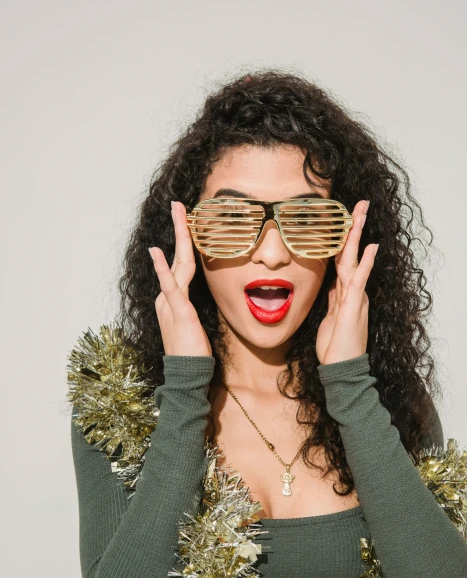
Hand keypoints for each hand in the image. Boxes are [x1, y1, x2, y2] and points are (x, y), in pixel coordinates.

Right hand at [148, 201, 212, 356]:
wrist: (186, 373)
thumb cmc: (193, 352)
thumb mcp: (195, 325)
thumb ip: (193, 310)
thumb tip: (197, 303)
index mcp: (174, 299)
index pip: (181, 263)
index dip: (185, 241)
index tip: (187, 220)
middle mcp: (168, 296)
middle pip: (177, 256)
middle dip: (180, 228)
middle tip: (178, 204)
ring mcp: (171, 302)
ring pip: (177, 263)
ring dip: (178, 236)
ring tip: (177, 213)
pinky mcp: (178, 311)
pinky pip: (170, 285)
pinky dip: (163, 268)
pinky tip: (157, 251)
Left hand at [316, 200, 377, 364]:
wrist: (341, 370)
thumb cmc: (335, 348)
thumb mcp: (330, 319)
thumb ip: (333, 300)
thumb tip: (332, 285)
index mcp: (346, 293)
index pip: (344, 259)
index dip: (344, 238)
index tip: (346, 217)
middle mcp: (353, 291)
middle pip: (352, 253)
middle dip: (355, 227)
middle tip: (360, 203)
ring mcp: (355, 297)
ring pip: (355, 260)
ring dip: (358, 236)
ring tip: (361, 213)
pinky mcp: (354, 306)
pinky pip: (359, 280)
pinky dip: (366, 263)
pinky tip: (371, 247)